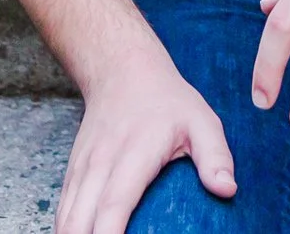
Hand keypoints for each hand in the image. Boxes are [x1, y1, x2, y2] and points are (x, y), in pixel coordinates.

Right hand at [54, 50, 234, 233]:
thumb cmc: (167, 100)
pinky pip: (63, 209)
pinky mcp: (73, 172)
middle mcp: (100, 163)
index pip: (115, 204)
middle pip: (81, 219)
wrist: (123, 71)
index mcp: (133, 154)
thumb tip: (227, 189)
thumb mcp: (201, 120)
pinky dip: (67, 229)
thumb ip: (216, 155)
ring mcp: (82, 168)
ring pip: (66, 216)